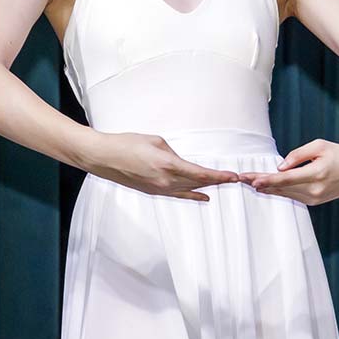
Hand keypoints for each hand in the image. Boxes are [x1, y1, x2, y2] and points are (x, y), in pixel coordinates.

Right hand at [86, 132, 239, 200]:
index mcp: (168, 165)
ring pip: (189, 189)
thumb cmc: (127, 144)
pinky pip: (178, 194)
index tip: (233, 176)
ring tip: (223, 184)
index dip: (219, 176)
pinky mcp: (152, 191)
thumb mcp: (156, 141)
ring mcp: (159, 189)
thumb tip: (180, 163)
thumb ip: (173, 153)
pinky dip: (193, 195)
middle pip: (198, 183)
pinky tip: (204, 197)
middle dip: (217, 181)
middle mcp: (165, 181)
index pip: (200, 174)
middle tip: (234, 179)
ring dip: (207, 187)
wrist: (104, 157)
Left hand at [240, 138, 338, 204]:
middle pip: (282, 188)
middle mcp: (315, 190)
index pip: (286, 179)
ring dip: (268, 189)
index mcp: (316, 174)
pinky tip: (267, 188)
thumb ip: (298, 155)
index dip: (267, 180)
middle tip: (242, 179)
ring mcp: (316, 198)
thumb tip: (280, 167)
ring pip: (286, 194)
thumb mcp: (319, 146)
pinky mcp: (316, 201)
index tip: (252, 179)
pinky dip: (280, 192)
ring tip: (250, 183)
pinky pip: (294, 196)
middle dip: (261, 183)